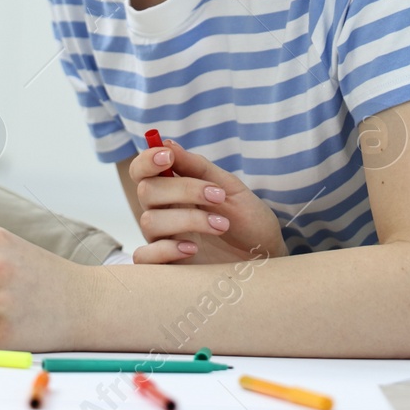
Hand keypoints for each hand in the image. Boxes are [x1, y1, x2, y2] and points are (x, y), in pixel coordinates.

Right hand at [131, 138, 287, 264]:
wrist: (266, 255)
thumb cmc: (248, 219)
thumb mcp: (231, 188)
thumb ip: (198, 167)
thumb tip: (167, 143)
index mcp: (174, 188)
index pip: (142, 170)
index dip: (147, 160)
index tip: (168, 157)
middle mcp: (163, 212)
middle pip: (146, 191)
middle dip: (183, 190)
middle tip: (218, 196)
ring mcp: (163, 239)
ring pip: (149, 221)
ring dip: (187, 219)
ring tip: (221, 226)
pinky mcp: (167, 266)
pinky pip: (144, 257)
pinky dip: (165, 249)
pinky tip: (192, 249)